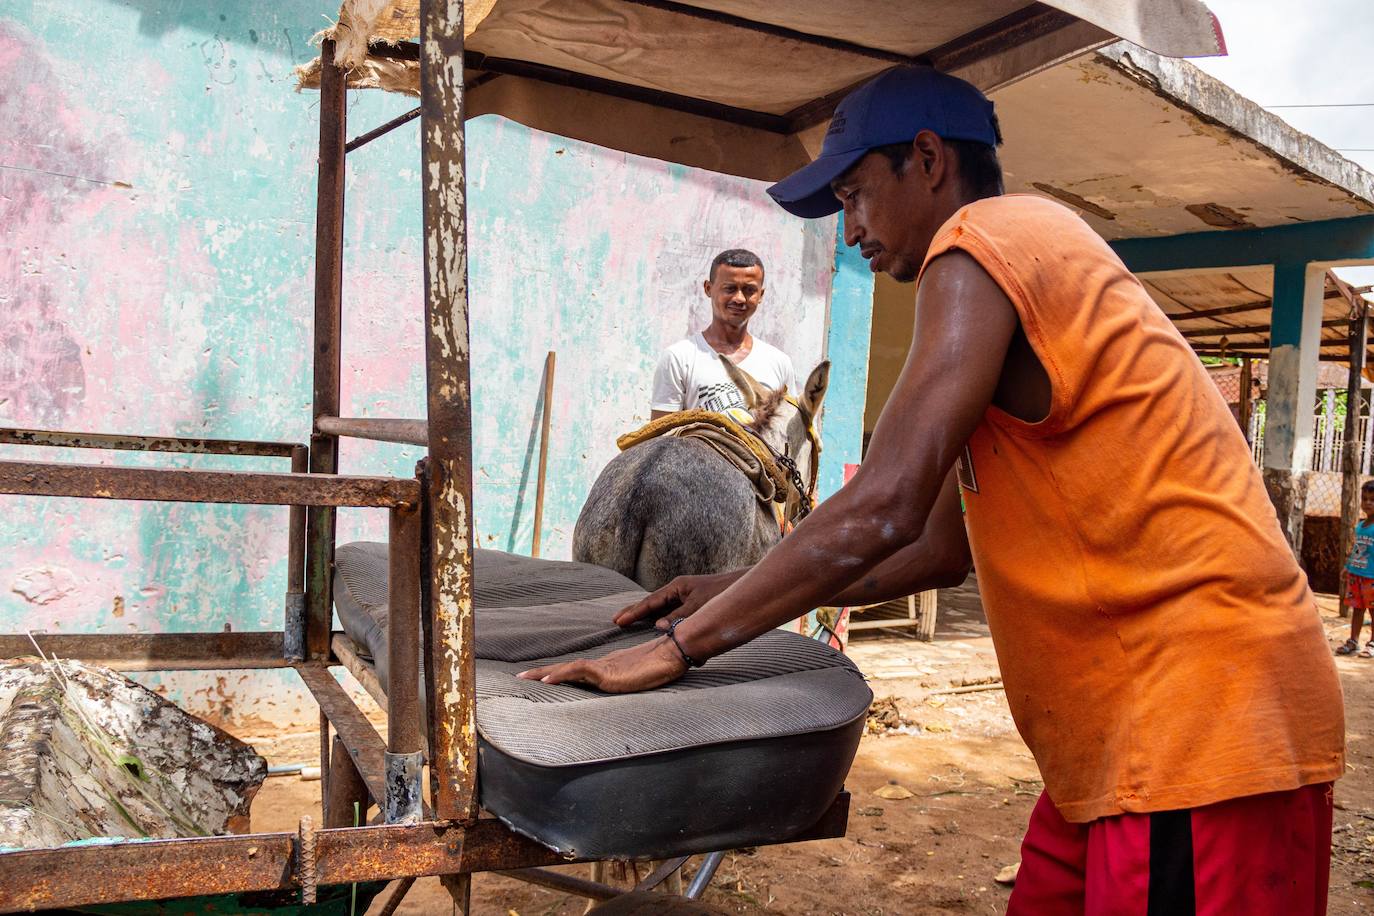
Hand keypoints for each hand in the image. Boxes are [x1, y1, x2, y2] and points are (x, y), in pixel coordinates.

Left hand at [516, 637, 686, 692]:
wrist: (674, 654)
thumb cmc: (663, 667)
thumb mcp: (641, 681)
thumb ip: (631, 684)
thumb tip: (625, 691)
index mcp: (607, 668)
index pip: (576, 672)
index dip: (557, 674)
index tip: (539, 679)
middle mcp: (601, 666)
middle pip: (565, 668)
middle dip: (542, 673)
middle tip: (519, 678)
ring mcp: (603, 668)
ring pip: (566, 668)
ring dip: (544, 673)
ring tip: (524, 678)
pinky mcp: (606, 672)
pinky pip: (578, 671)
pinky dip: (560, 675)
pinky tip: (546, 681)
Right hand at [613, 569, 746, 628]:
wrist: (742, 587)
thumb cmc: (722, 594)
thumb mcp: (699, 606)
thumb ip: (678, 617)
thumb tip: (658, 626)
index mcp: (677, 587)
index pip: (650, 601)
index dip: (634, 612)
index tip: (618, 621)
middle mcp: (677, 591)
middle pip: (651, 603)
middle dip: (634, 612)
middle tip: (615, 621)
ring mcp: (683, 597)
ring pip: (660, 608)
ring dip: (645, 616)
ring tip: (627, 623)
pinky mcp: (691, 605)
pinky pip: (670, 612)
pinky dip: (659, 618)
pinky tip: (652, 625)